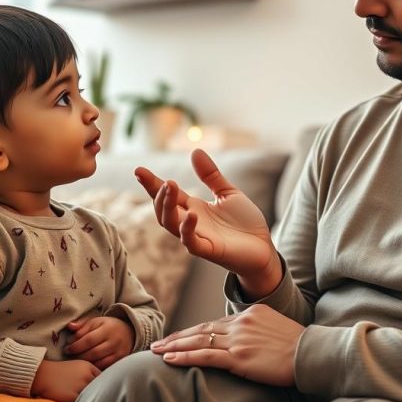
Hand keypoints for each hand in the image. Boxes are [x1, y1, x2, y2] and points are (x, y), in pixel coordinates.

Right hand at [30, 359, 98, 401]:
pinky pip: (82, 401)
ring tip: (86, 397)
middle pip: (99, 387)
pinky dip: (81, 401)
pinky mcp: (72, 396)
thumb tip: (99, 382)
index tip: (100, 387)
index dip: (102, 383)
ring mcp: (80, 386)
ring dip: (90, 397)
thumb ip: (89, 373)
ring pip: (91, 395)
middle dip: (97, 390)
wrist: (41, 374)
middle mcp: (86, 376)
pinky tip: (76, 400)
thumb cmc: (59, 371)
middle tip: (96, 394)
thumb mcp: (77, 367)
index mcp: (88, 367)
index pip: (103, 377)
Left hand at [63, 316, 134, 369]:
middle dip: (79, 355)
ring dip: (85, 362)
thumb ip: (82, 324)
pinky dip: (94, 366)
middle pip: (93, 352)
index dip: (76, 345)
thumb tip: (70, 326)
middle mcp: (114, 341)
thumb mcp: (96, 321)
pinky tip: (87, 364)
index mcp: (107, 329)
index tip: (67, 348)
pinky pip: (104, 367)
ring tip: (77, 359)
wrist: (129, 332)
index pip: (89, 340)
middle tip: (70, 355)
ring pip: (98, 362)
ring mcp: (118, 352)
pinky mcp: (120, 360)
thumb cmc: (108, 326)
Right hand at [136, 149, 281, 294]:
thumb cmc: (244, 223)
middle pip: (163, 210)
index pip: (167, 195)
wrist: (264, 248)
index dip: (151, 183)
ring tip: (170, 186)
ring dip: (167, 206)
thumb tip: (195, 151)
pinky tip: (191, 214)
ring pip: (171, 224)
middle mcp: (190, 222)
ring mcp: (197, 237)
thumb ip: (211, 175)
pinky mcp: (209, 250)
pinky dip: (187, 229)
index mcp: (192, 208)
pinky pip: (191, 242)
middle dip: (158, 194)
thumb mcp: (227, 193)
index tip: (138, 170)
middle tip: (163, 180)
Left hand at [150, 304, 303, 386]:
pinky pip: (205, 356)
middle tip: (158, 342)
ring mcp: (238, 339)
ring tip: (156, 351)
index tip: (178, 337)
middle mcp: (240, 322)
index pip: (214, 323)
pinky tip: (170, 359)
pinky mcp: (239, 357)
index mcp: (249, 313)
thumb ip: (256, 330)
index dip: (193, 331)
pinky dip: (184, 357)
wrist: (312, 354)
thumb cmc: (299, 346)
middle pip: (201, 329)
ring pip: (198, 341)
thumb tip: (246, 341)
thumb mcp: (275, 329)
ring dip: (174, 346)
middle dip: (177, 337)